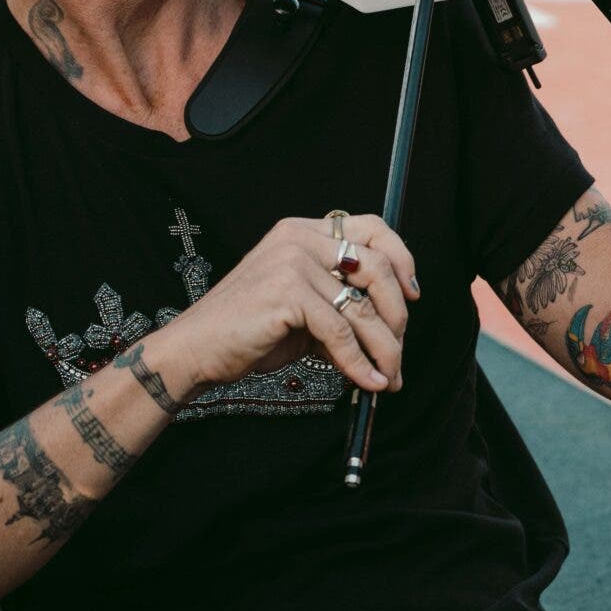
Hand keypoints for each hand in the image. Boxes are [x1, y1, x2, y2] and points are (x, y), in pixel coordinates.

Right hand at [153, 213, 421, 397]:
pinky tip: (368, 381)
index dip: (401, 259)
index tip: (413, 295)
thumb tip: (392, 328)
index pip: (372, 229)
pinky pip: (341, 333)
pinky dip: (360, 363)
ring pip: (363, 308)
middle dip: (397, 315)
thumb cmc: (249, 331)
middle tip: (399, 348)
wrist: (197, 350)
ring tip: (390, 376)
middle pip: (378, 267)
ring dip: (385, 349)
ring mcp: (292, 263)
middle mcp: (299, 238)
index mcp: (303, 232)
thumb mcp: (304, 309)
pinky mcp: (288, 293)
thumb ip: (342, 304)